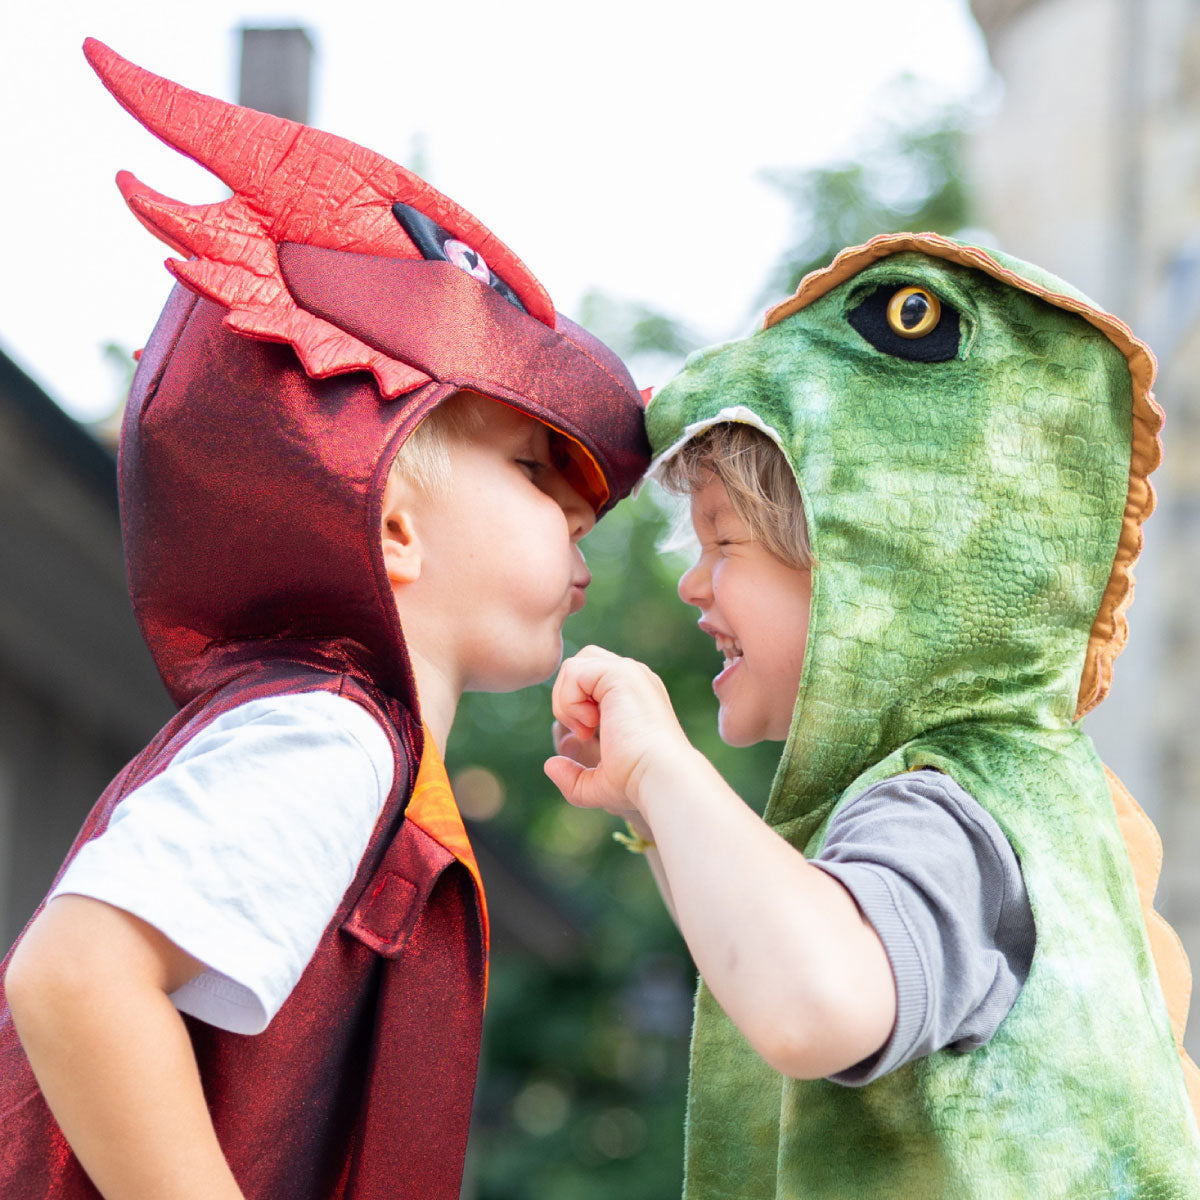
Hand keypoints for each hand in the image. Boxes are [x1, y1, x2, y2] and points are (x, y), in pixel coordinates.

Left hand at [545, 645, 691, 817]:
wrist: (659, 777)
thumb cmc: (636, 783)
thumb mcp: (599, 784)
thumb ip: (574, 777)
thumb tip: (550, 765)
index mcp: (632, 695)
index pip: (587, 679)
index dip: (574, 705)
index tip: (587, 737)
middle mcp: (633, 679)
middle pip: (580, 663)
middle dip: (567, 697)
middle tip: (582, 731)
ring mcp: (629, 673)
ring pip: (573, 666)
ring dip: (566, 701)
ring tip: (585, 729)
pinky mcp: (621, 673)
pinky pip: (574, 671)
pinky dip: (569, 700)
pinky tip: (588, 723)